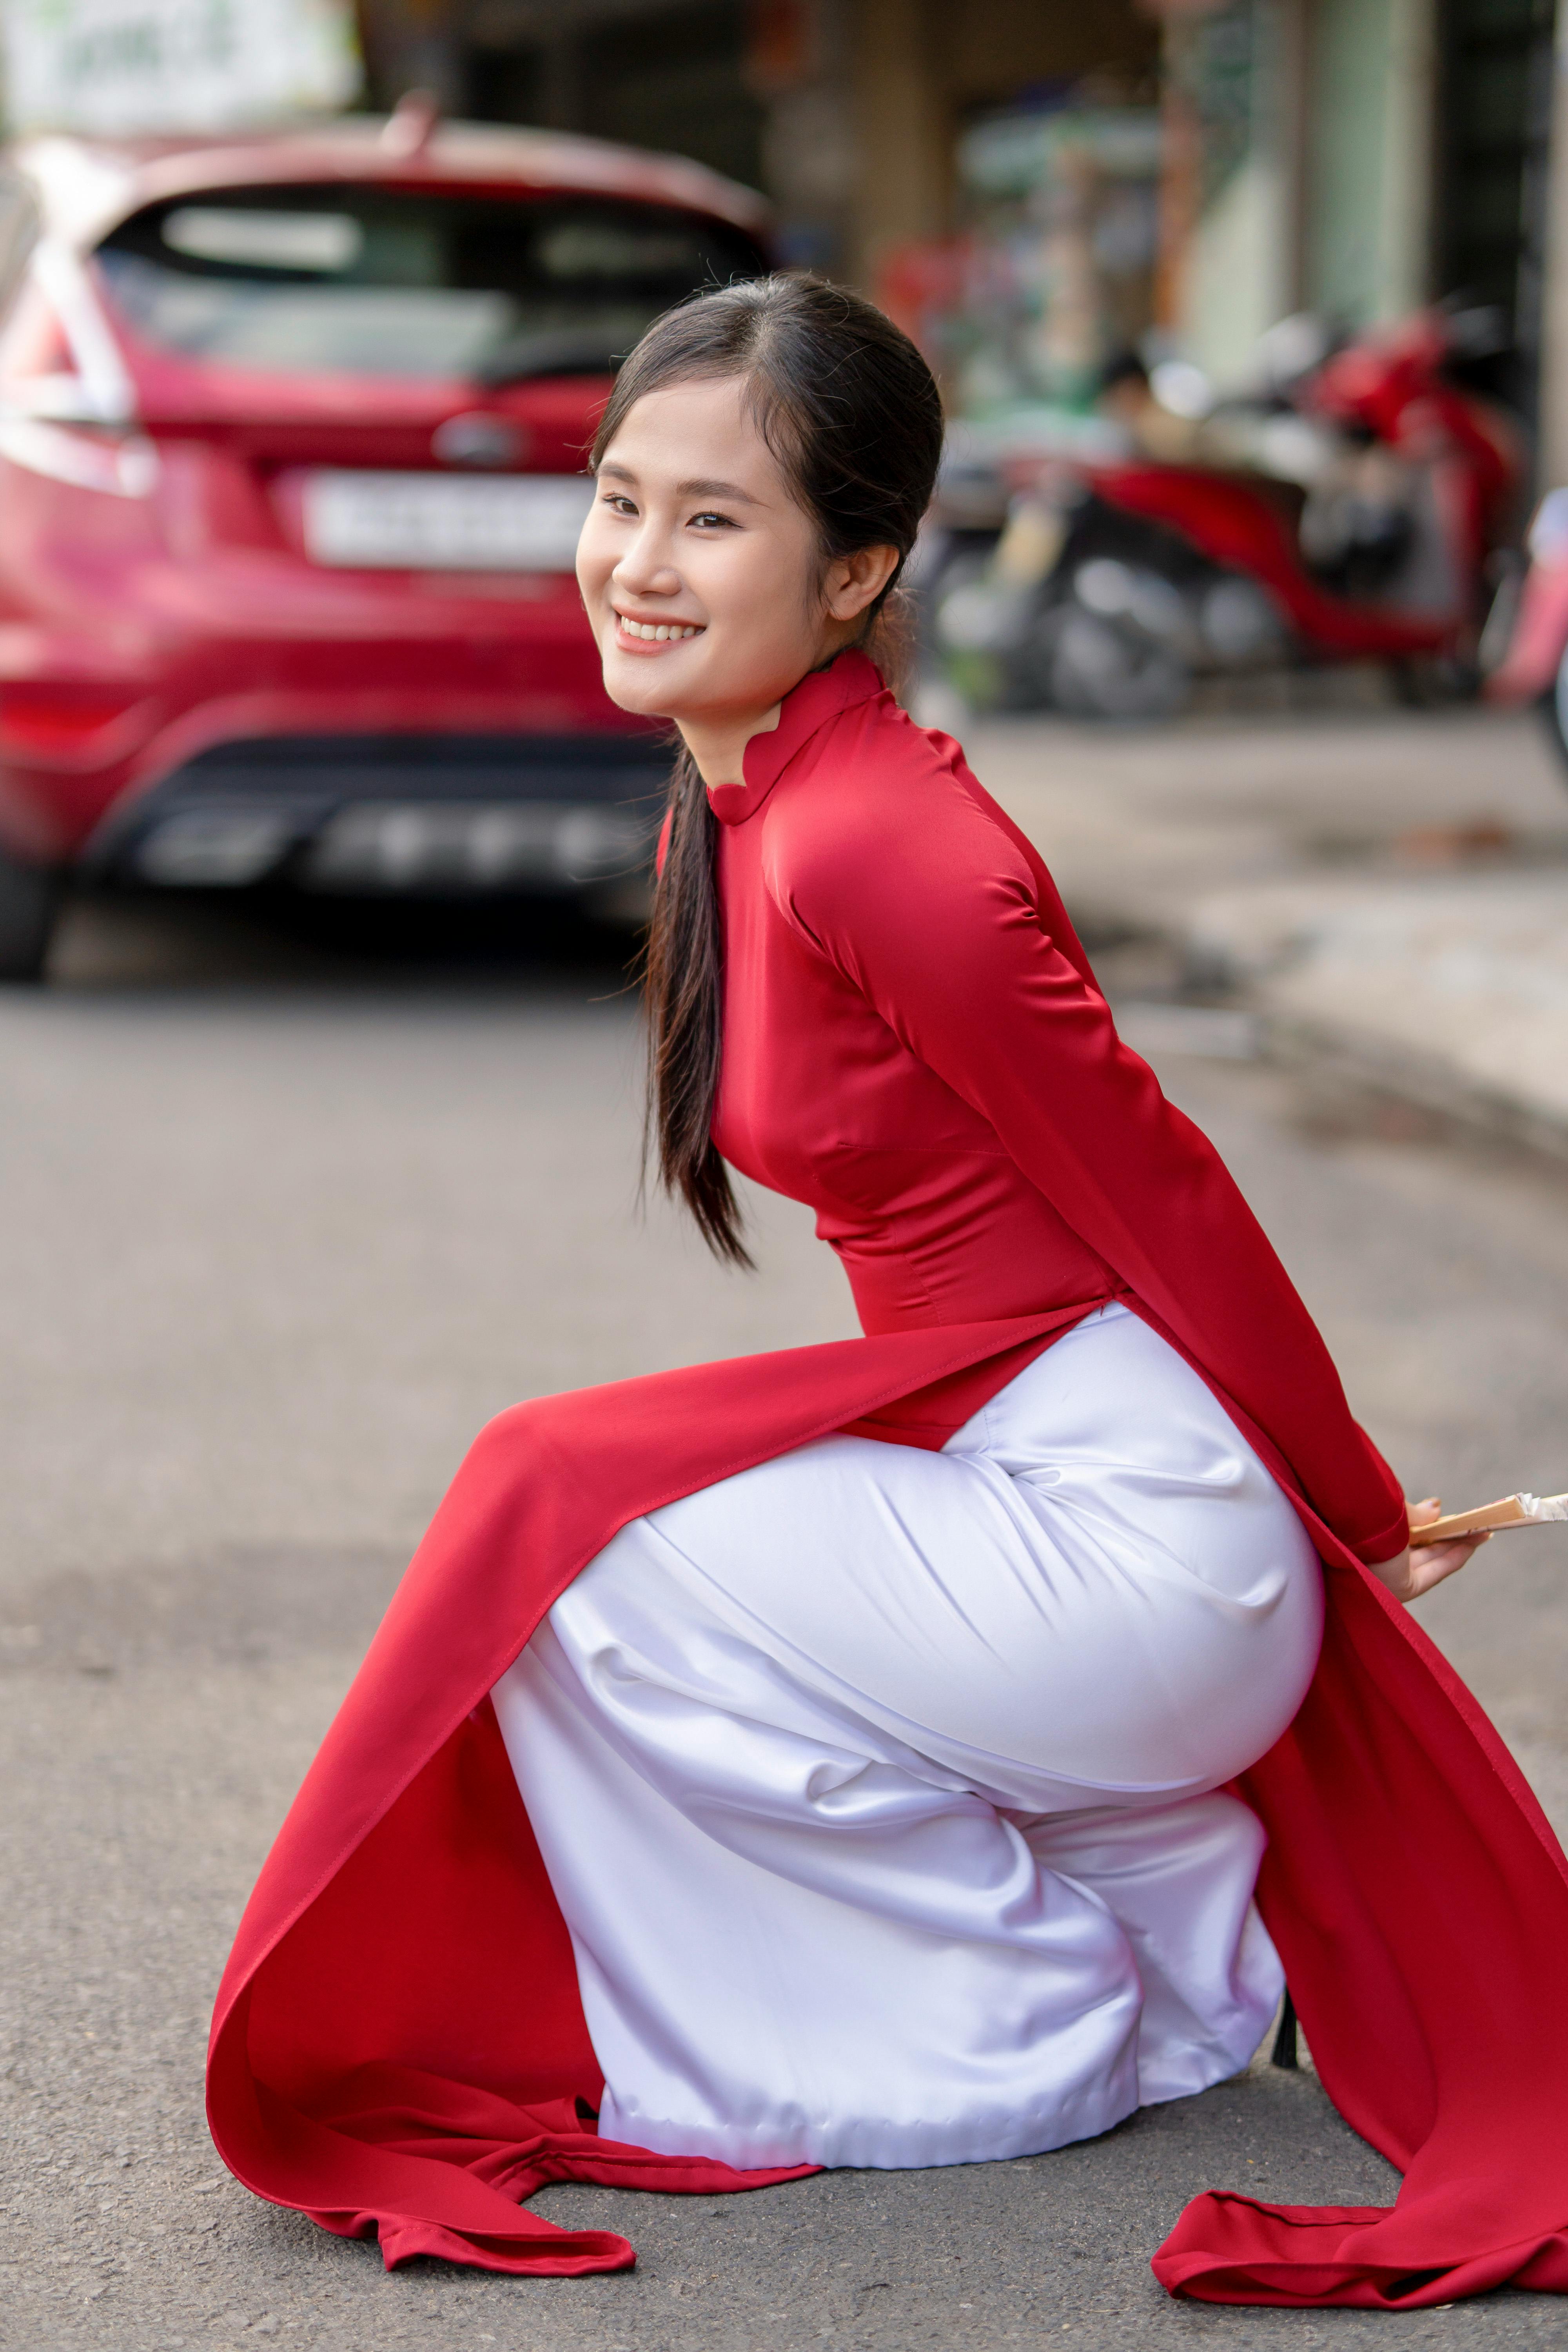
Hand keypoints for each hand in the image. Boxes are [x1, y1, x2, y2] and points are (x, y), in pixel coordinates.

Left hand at [1366, 1497, 1489, 1603]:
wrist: (1350, 1527)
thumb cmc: (1366, 1514)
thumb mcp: (1394, 1510)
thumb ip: (1417, 1513)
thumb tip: (1437, 1506)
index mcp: (1370, 1537)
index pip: (1406, 1534)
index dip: (1431, 1526)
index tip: (1450, 1516)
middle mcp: (1378, 1557)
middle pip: (1422, 1548)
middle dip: (1449, 1536)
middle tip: (1473, 1525)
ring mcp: (1390, 1574)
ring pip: (1432, 1558)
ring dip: (1459, 1545)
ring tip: (1482, 1530)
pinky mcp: (1403, 1588)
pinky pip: (1436, 1571)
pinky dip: (1455, 1557)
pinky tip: (1473, 1542)